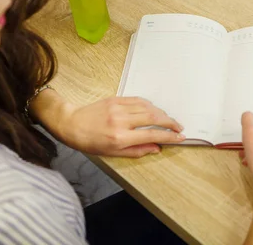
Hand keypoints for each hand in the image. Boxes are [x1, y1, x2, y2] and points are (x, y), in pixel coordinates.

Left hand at [56, 96, 185, 157]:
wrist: (72, 124)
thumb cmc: (91, 142)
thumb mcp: (114, 153)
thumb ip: (138, 150)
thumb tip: (157, 147)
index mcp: (121, 137)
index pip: (152, 134)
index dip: (169, 136)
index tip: (180, 137)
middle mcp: (122, 121)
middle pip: (154, 118)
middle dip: (170, 122)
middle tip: (179, 127)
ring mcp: (119, 108)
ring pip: (148, 107)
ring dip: (161, 113)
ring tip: (168, 120)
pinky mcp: (116, 99)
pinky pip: (138, 100)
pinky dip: (149, 105)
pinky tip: (154, 110)